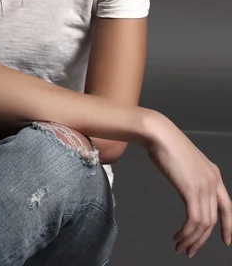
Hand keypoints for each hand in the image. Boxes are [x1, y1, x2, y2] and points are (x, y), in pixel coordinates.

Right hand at [146, 113, 231, 257]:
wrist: (160, 134)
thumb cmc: (167, 145)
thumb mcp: (187, 163)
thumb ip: (192, 176)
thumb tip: (187, 188)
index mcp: (214, 174)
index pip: (227, 206)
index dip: (228, 226)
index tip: (226, 240)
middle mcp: (213, 181)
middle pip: (212, 220)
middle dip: (201, 240)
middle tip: (189, 250)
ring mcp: (203, 186)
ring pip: (203, 224)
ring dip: (191, 239)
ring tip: (180, 246)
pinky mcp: (191, 190)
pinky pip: (193, 220)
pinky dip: (186, 233)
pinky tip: (178, 236)